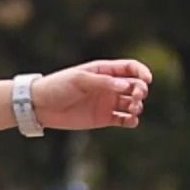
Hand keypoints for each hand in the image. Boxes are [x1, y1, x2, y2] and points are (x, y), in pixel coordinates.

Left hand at [28, 59, 151, 130]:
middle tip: (136, 96)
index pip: (130, 68)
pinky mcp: (104, 118)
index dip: (142, 72)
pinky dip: (131, 121)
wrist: (41, 106)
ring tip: (132, 109)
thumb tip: (126, 86)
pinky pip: (124, 119)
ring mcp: (107, 102)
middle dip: (141, 90)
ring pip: (132, 103)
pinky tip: (131, 121)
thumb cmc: (58, 87)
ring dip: (138, 106)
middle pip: (135, 86)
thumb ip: (103, 82)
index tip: (147, 80)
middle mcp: (109, 86)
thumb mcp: (79, 80)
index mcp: (104, 71)